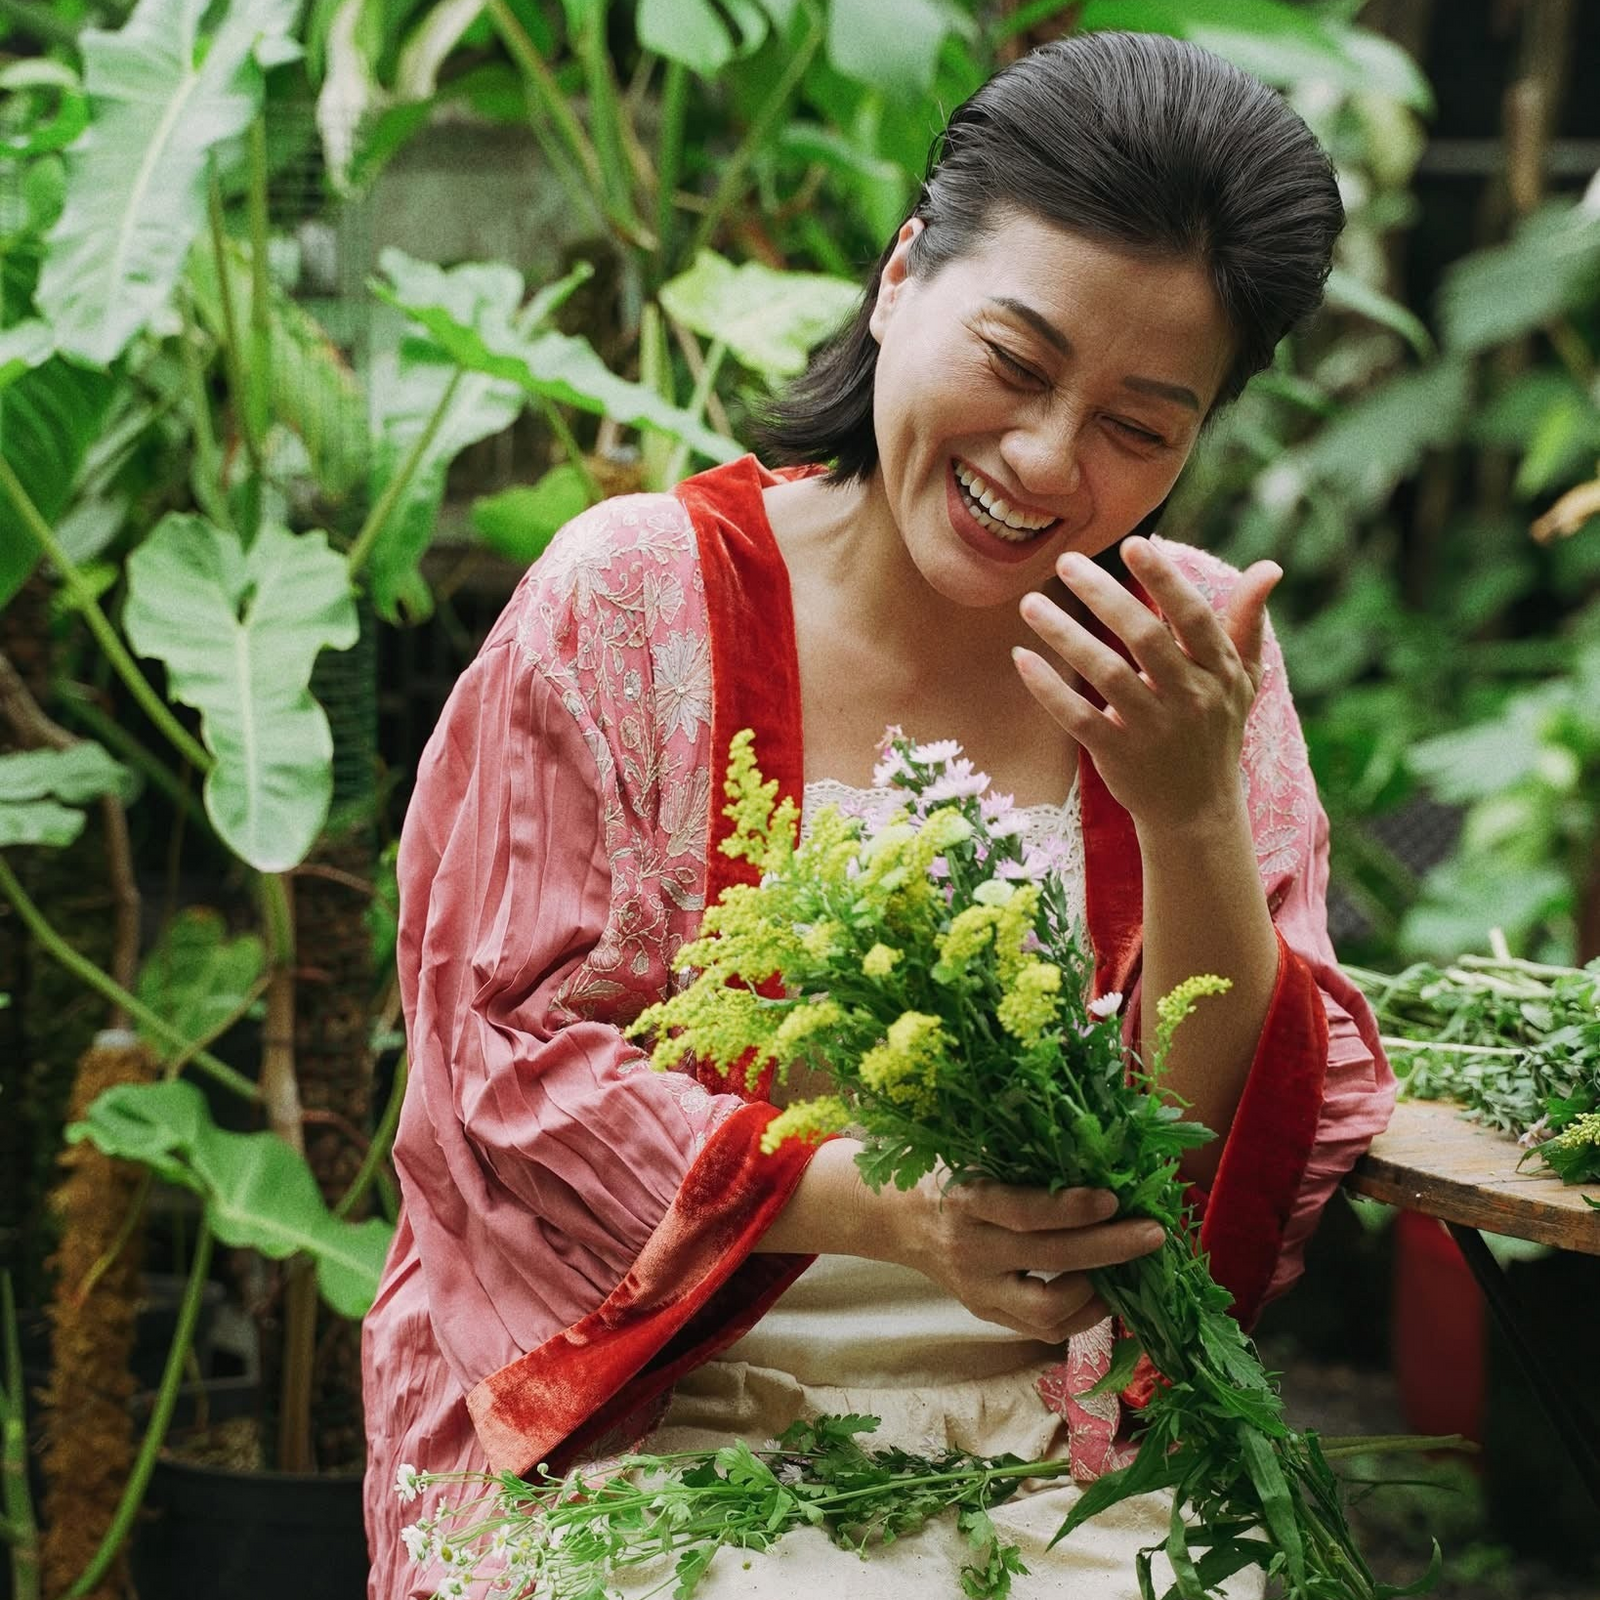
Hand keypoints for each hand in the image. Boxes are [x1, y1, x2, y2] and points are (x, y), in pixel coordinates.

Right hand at [895, 1175, 1164, 1342]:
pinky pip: (1042, 1329)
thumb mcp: (974, 1159)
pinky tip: (1103, 1292)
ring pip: (1047, 1309)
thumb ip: (1024, 1165)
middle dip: (1109, 1248)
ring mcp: (978, 1290)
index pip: (1023, 1211)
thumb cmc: (948, 1177)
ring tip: (1125, 1269)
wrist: (899, 1222)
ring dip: (1097, 1291)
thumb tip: (1100, 1158)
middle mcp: (971, 1249)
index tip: (1112, 1200)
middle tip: (1152, 1234)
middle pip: (1049, 1258)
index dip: (1071, 1209)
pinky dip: (1081, 1314)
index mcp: (966, 1200)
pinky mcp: (987, 1315)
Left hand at [1014, 537, 1279, 836]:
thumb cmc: (1216, 731)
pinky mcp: (1118, 756)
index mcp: (1220, 672)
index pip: (1193, 618)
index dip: (1165, 580)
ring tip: (1031, 603)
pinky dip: (1049, 688)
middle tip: (1067, 561)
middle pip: (1144, 639)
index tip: (1134, 543)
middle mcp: (1190, 699)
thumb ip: (1246, 623)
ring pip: (1106, 674)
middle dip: (1104, 596)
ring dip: (1065, 635)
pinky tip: (1022, 657)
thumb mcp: (1243, 680)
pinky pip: (1078, 717)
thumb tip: (1270, 567)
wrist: (1198, 812)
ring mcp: (1153, 729)